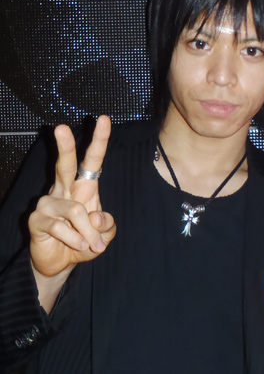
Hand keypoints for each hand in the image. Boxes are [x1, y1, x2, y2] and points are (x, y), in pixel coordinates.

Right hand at [29, 115, 115, 282]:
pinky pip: (60, 226)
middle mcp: (64, 190)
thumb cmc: (83, 242)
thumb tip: (96, 215)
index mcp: (84, 188)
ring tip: (91, 245)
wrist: (60, 263)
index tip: (105, 119)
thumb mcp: (104, 235)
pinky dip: (75, 239)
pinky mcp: (36, 219)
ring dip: (88, 232)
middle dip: (65, 146)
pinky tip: (78, 246)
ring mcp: (48, 203)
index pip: (92, 161)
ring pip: (75, 210)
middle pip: (65, 165)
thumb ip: (107, 225)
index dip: (99, 141)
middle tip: (61, 127)